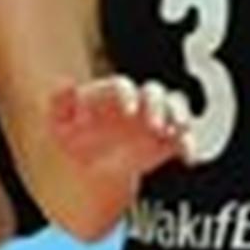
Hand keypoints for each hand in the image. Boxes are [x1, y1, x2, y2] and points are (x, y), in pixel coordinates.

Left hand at [50, 75, 191, 182]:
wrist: (90, 165)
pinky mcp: (167, 140)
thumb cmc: (74, 136)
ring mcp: (154, 118)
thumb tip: (66, 83)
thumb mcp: (60, 122)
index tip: (127, 110)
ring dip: (180, 117)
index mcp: (110, 94)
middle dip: (158, 105)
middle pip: (154, 93)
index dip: (127, 94)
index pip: (122, 85)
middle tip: (156, 124)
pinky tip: (187, 158)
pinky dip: (189, 146)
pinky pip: (184, 138)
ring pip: (176, 107)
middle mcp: (136, 101)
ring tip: (179, 131)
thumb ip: (60, 103)